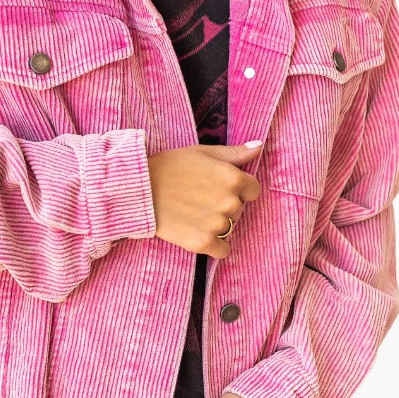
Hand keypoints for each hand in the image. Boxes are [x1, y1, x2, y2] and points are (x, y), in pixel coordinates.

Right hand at [147, 142, 262, 259]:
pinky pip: (222, 251)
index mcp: (233, 178)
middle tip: (199, 198)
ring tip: (193, 213)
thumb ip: (234, 153)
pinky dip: (214, 245)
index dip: (238, 189)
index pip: (253, 190)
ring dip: (217, 224)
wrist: (139, 189)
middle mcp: (229, 202)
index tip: (218, 188)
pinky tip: (198, 233)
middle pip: (240, 210)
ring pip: (230, 229)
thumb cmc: (169, 167)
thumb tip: (259, 146)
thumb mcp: (202, 153)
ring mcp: (216, 224)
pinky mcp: (202, 242)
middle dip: (224, 206)